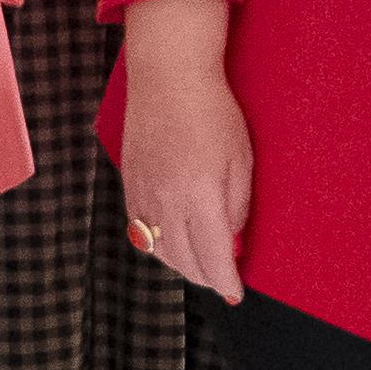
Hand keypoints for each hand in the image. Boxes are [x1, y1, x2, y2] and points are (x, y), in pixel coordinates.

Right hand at [114, 0, 251, 301]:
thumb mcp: (241, 160)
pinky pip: (140, 229)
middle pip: (183, 260)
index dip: (225, 281)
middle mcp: (165, 201)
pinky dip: (158, 244)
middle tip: (222, 280)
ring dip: (181, 264)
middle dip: (204, 276)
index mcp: (199, 196)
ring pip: (158, 250)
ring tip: (200, 264)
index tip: (235, 293)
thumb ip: (237, 206)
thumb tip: (232, 239)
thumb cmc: (213, 112)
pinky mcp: (129, 183)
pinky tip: (173, 241)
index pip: (212, 256)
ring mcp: (143, 194)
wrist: (168, 76)